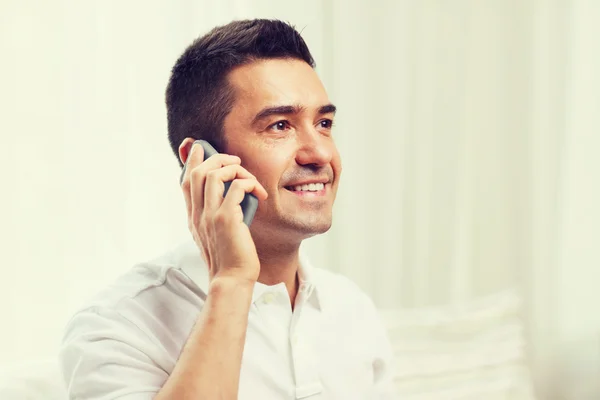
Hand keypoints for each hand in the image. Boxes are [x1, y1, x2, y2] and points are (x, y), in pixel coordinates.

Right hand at [180, 140, 267, 282]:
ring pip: (213, 175)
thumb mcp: (217, 234)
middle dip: (216, 158)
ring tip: (248, 176)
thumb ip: (216, 214)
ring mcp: (210, 216)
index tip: (199, 147)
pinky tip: (259, 193)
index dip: (191, 161)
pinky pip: (236, 188)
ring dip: (234, 169)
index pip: (185, 181)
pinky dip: (248, 183)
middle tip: (235, 160)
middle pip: (198, 172)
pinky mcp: (226, 220)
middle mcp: (198, 214)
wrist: (232, 279)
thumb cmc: (230, 258)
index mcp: (194, 217)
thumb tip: (230, 196)